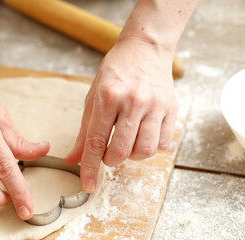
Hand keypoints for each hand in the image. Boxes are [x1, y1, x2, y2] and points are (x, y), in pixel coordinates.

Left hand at [66, 39, 177, 192]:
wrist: (145, 49)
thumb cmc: (115, 72)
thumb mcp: (93, 97)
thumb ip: (84, 130)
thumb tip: (72, 159)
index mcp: (108, 97)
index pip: (95, 141)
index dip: (89, 167)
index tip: (87, 185)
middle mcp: (132, 101)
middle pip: (120, 151)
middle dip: (110, 161)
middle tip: (108, 153)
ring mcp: (155, 105)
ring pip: (144, 151)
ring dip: (131, 156)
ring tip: (126, 143)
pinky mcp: (171, 108)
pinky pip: (163, 143)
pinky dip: (150, 147)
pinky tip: (143, 135)